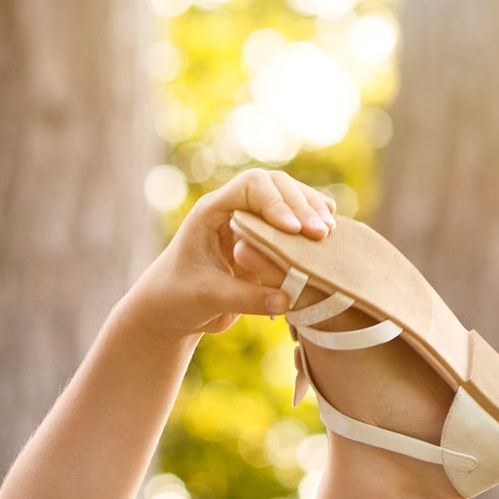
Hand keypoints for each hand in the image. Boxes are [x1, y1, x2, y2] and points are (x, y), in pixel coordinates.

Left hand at [129, 169, 337, 339]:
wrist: (168, 311)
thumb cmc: (177, 299)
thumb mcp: (207, 299)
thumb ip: (245, 298)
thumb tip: (287, 299)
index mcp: (211, 211)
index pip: (250, 187)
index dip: (275, 202)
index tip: (292, 230)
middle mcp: (233, 209)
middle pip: (276, 187)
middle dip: (301, 207)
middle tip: (321, 233)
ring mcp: (250, 222)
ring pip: (288, 200)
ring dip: (311, 212)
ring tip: (329, 233)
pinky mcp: (264, 240)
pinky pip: (291, 225)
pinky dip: (309, 226)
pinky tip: (330, 234)